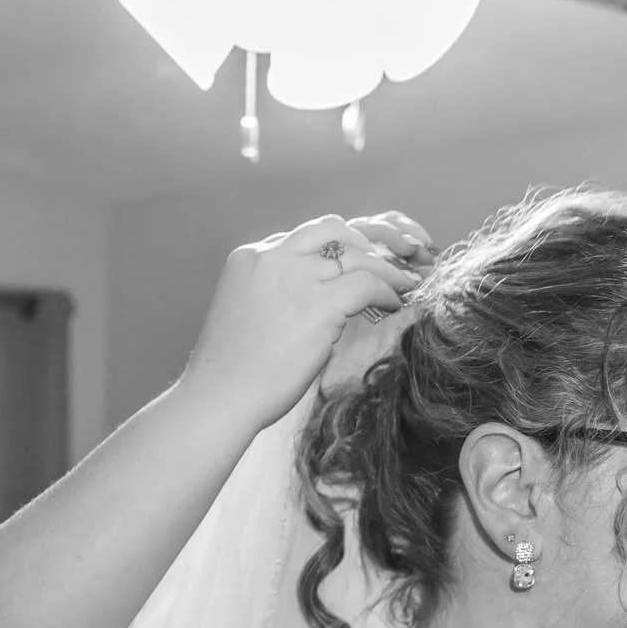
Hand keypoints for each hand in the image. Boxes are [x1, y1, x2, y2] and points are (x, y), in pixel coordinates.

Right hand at [175, 212, 431, 432]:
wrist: (219, 398)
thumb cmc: (232, 373)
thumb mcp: (249, 316)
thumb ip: (278, 296)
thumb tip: (320, 304)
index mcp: (250, 257)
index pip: (306, 236)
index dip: (340, 245)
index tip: (362, 257)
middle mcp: (273, 257)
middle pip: (334, 229)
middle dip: (370, 237)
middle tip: (396, 253)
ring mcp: (296, 277)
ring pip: (357, 254)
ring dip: (388, 265)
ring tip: (407, 280)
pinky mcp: (318, 304)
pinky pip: (368, 283)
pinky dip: (388, 288)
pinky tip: (397, 301)